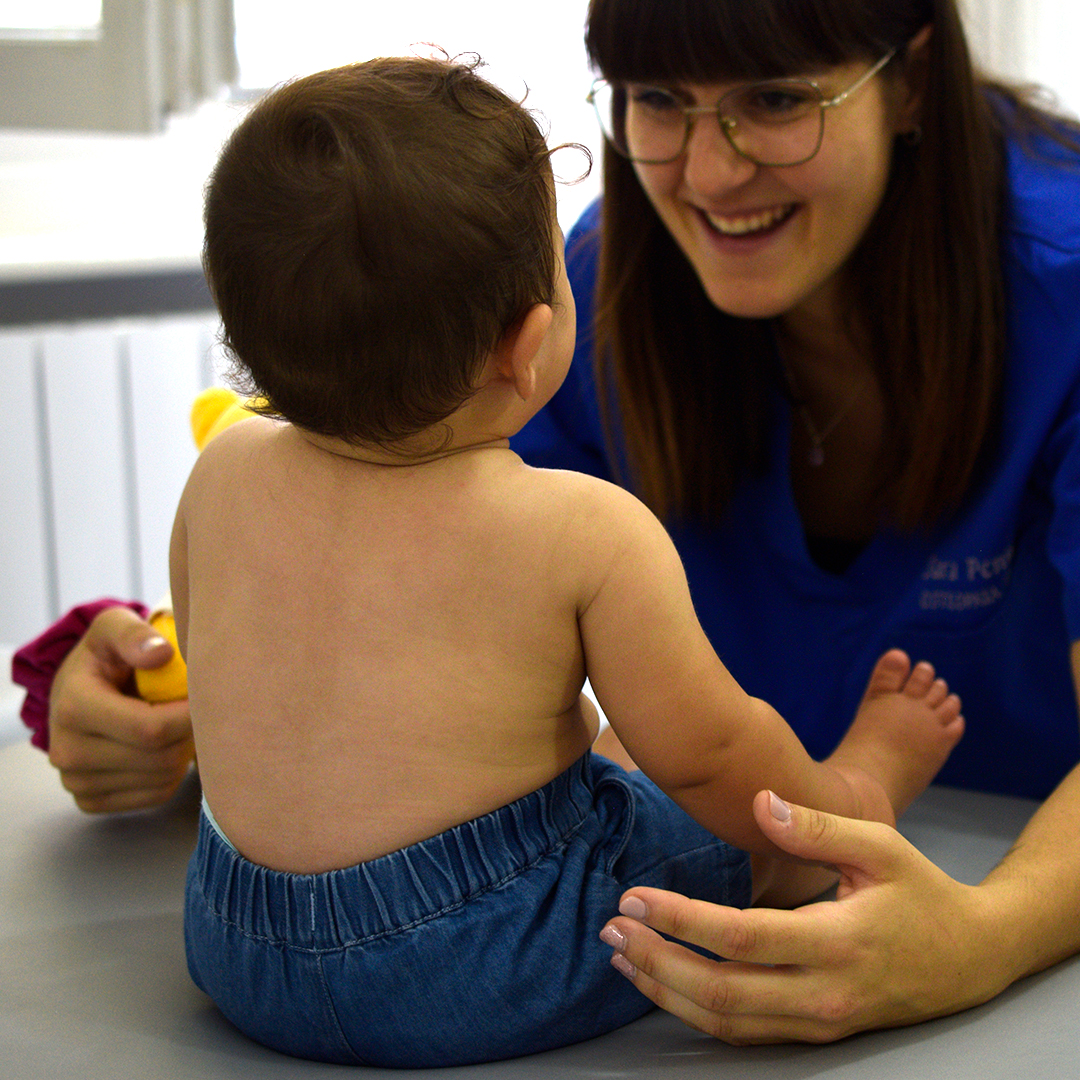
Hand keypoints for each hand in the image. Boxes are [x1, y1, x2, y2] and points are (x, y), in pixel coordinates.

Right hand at [48, 606, 194, 812]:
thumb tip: (161, 654)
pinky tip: (166, 747)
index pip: (149, 729)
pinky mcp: (91, 800)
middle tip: (197, 711)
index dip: (188, 716)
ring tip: (178, 725)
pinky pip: (155, 795)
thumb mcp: (114, 627)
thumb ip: (134, 634)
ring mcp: (77, 782)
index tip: (207, 697)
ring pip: (162, 780)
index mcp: (73, 707)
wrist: (78, 690)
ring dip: (183, 753)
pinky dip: (172, 774)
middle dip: (189, 734)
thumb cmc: (106, 656)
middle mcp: (67, 751)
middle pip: (159, 758)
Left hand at [599, 790, 1011, 1043]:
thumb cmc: (920, 892)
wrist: (970, 958)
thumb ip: (818, 826)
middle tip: (610, 928)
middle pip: (720, 990)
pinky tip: (661, 983)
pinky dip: (693, 1011)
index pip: (740, 937)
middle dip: (656, 960)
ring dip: (665, 991)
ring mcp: (818, 1022)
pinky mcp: (814, 1033)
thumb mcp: (881, 845)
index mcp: (838, 941)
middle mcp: (824, 994)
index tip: (634, 897)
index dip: (680, 919)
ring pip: (725, 1021)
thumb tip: (760, 800)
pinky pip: (743, 1032)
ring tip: (620, 955)